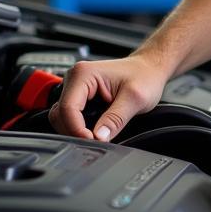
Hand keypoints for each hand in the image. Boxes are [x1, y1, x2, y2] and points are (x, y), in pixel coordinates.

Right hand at [49, 50, 167, 140]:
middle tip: (95, 142)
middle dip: (75, 131)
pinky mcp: (80, 95)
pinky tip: (94, 130)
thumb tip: (99, 137)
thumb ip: (116, 119)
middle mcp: (76, 78)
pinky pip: (70, 116)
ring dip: (76, 129)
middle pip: (60, 114)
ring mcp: (76, 87)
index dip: (77, 130)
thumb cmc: (144, 75)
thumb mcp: (135, 99)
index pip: (68, 108)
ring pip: (62, 117)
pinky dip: (79, 126)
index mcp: (84, 74)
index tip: (92, 141)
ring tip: (96, 136)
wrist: (150, 69)